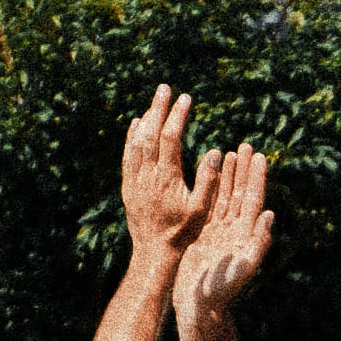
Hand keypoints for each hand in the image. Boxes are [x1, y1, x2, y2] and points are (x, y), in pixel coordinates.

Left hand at [119, 87, 205, 254]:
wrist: (154, 252)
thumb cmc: (183, 233)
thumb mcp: (202, 210)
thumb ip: (208, 181)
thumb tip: (213, 153)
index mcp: (167, 177)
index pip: (171, 137)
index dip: (178, 115)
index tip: (186, 99)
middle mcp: (147, 174)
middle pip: (151, 132)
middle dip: (158, 108)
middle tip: (165, 88)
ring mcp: (135, 179)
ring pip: (137, 141)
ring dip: (146, 119)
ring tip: (155, 102)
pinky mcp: (128, 186)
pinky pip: (127, 155)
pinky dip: (132, 137)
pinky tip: (137, 124)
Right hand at [183, 148, 274, 312]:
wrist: (200, 307)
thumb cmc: (223, 292)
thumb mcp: (244, 267)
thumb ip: (259, 242)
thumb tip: (270, 214)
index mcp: (245, 235)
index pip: (253, 200)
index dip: (257, 178)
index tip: (260, 156)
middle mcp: (234, 231)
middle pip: (241, 193)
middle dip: (244, 170)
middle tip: (246, 145)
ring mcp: (219, 232)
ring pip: (225, 197)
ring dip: (228, 176)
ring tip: (230, 153)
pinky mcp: (203, 236)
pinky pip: (208, 206)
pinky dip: (210, 190)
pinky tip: (209, 175)